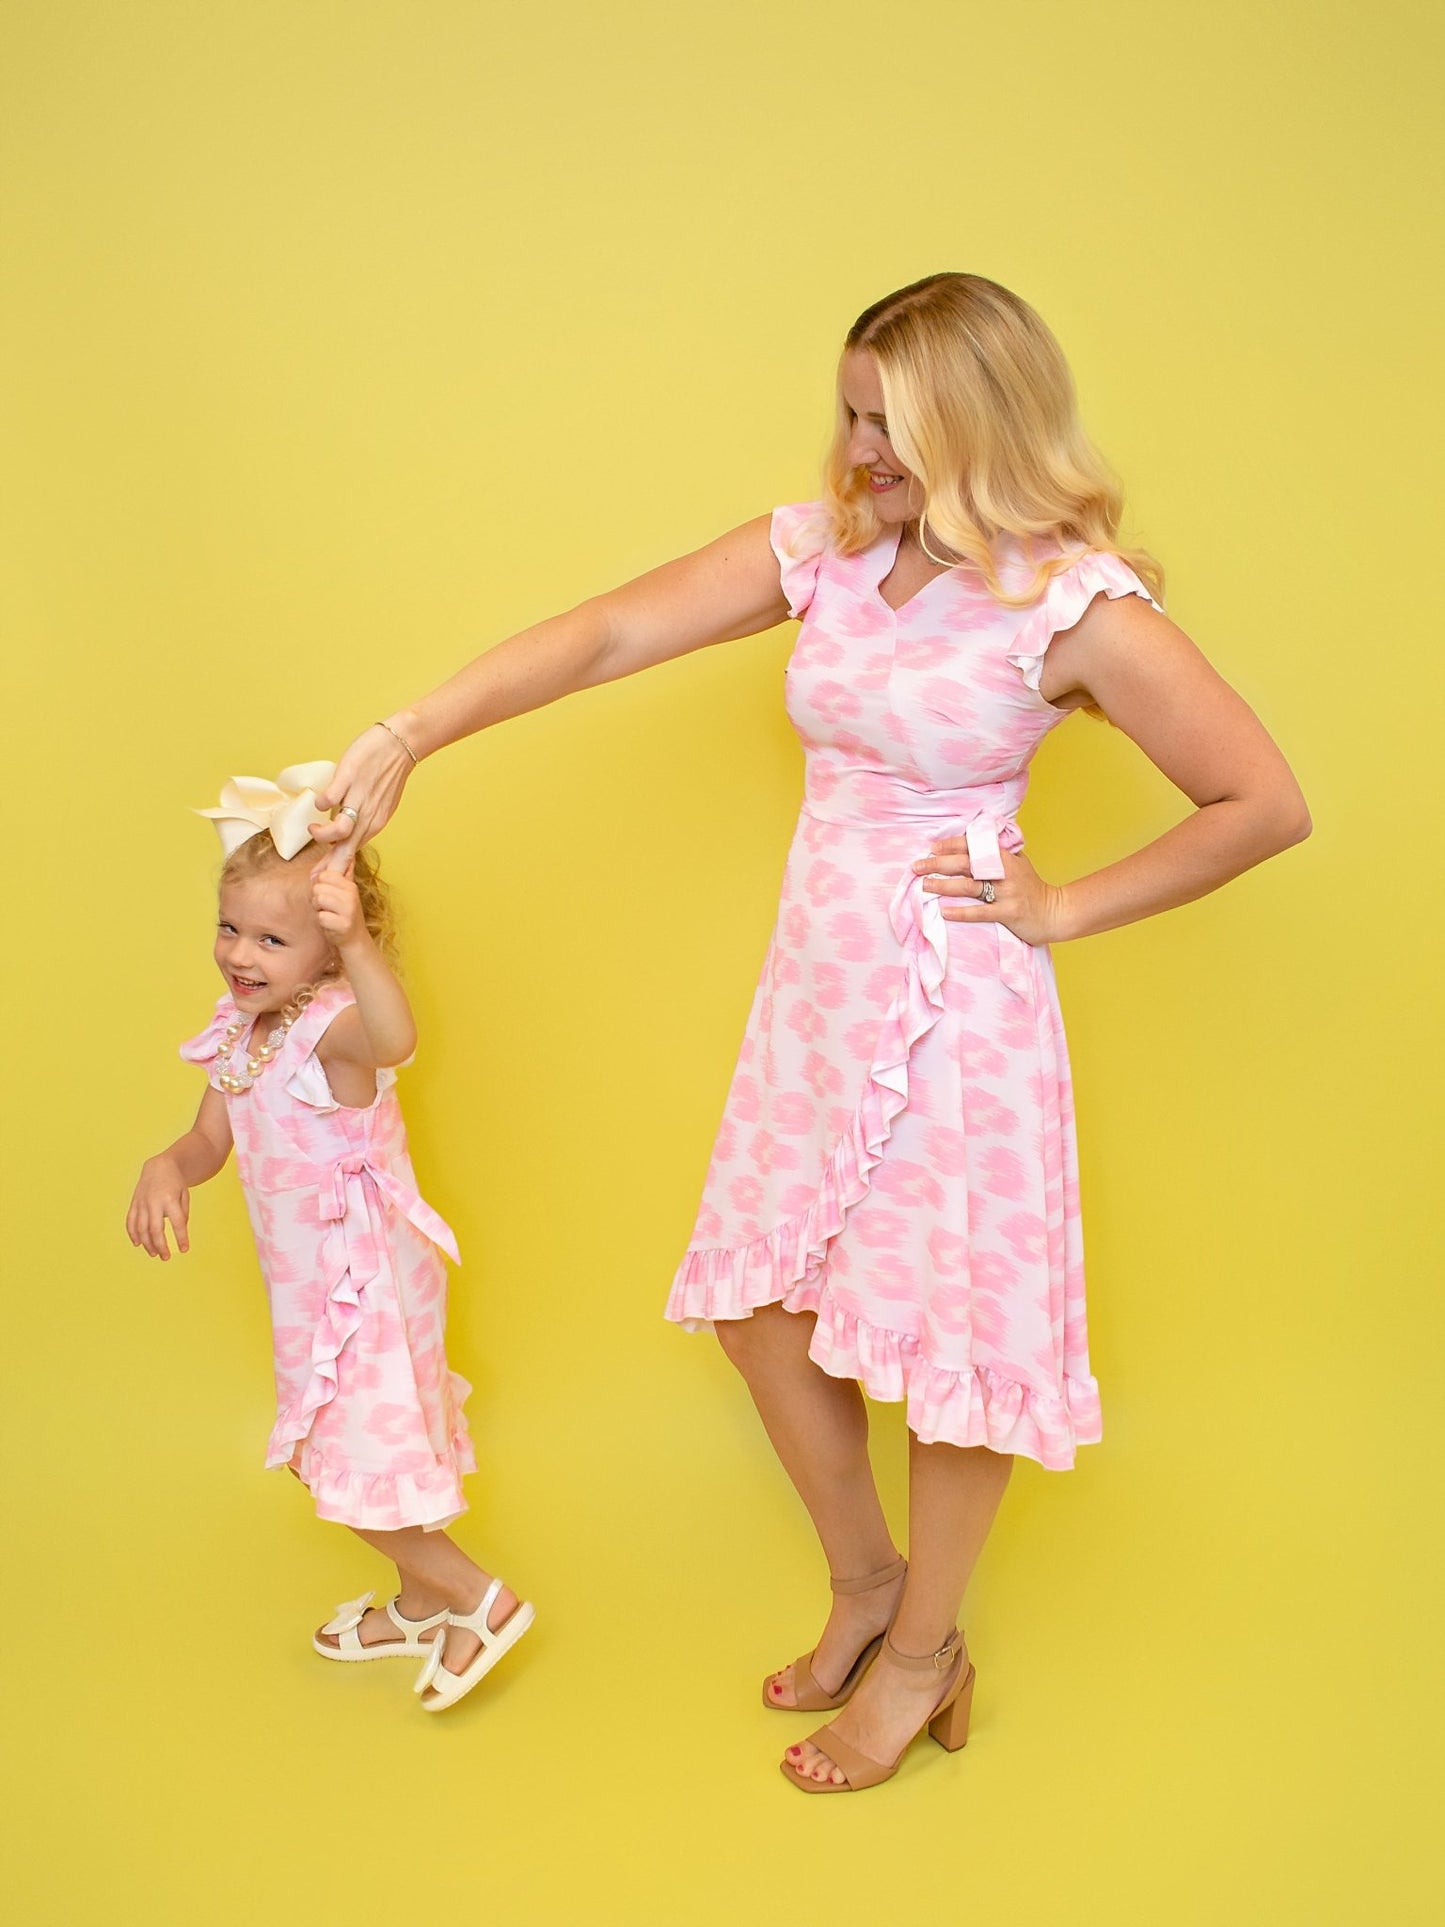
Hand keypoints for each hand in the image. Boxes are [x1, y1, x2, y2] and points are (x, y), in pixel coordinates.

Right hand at [127, 1156, 190, 1260]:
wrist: (159, 1166)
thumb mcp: (184, 1195)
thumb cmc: (175, 1183)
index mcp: (171, 1199)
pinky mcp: (134, 1204)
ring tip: (154, 1254)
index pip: (178, 1223)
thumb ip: (183, 1214)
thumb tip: (180, 1232)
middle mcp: (154, 1202)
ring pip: (141, 1228)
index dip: (181, 1238)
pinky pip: (130, 1221)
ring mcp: (142, 1203)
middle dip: (161, 1246)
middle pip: (156, 1230)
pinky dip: (133, 1234)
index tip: (184, 1250)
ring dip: (147, 1244)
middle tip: (166, 1257)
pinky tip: (137, 1244)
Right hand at [310, 723, 416, 871]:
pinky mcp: (349, 777)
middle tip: (313, 874)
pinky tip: (320, 802)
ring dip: (322, 834)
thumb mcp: (377, 806)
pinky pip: (331, 798)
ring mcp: (359, 797)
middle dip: (328, 866)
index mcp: (373, 824)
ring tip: (313, 829)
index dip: (335, 870)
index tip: (319, 881)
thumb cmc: (385, 775)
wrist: (400, 744)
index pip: (350, 854)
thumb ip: (360, 822)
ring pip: (340, 830)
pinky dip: (322, 803)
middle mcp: (368, 816)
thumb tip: (338, 834)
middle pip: (345, 850)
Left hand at [311, 857, 365, 949]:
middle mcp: (351, 895)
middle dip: (318, 899)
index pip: (323, 875)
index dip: (320, 886)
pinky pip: (320, 917)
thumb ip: (343, 873)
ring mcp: (348, 910)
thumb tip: (345, 851)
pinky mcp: (342, 924)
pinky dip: (322, 922)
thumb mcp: (346, 892)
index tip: (329, 895)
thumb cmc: (345, 914)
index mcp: (350, 885)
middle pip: (318, 887)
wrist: (355, 940)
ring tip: (330, 915)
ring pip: (318, 900)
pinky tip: (332, 924)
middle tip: (329, 907)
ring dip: (319, 910)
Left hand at [912, 842, 1071, 946]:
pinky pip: (981, 912)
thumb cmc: (1032, 888)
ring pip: (970, 886)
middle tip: (917, 866)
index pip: (974, 845)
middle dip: (939, 863)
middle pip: (966, 864)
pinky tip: (944, 911)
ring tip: (924, 885)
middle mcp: (1005, 872)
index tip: (931, 847)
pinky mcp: (1009, 913)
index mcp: (1005, 857)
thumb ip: (999, 853)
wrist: (1056, 912)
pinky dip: (962, 912)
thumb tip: (973, 840)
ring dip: (944, 885)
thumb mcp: (1019, 863)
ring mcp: (1007, 893)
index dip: (951, 845)